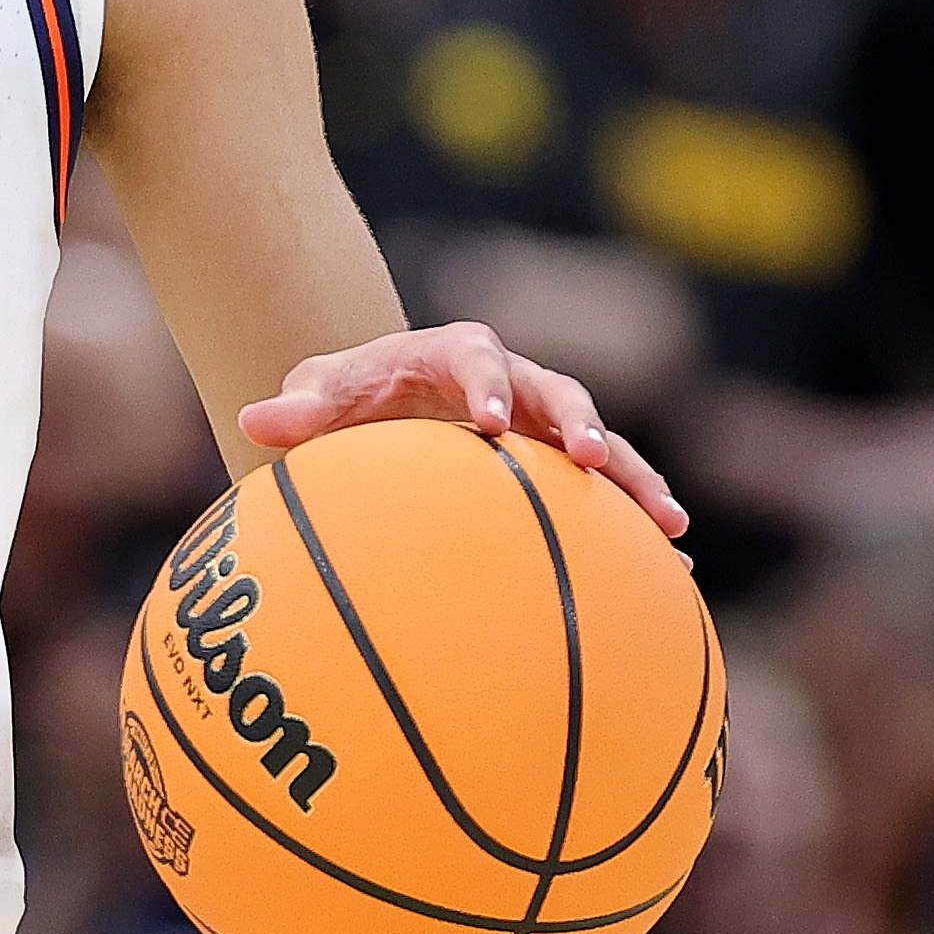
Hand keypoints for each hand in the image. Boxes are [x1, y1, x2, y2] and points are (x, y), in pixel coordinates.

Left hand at [238, 320, 687, 538]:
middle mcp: (513, 383)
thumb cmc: (349, 400)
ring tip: (672, 528)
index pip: (475, 355)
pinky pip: (610, 500)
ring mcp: (545, 427)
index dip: (487, 380)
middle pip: (560, 393)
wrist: (384, 405)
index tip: (491, 418)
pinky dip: (640, 534)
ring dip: (638, 481)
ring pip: (604, 448)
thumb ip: (299, 408)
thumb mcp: (321, 396)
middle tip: (596, 461)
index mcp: (453, 354)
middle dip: (581, 425)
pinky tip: (678, 580)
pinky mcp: (563, 470)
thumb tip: (255, 420)